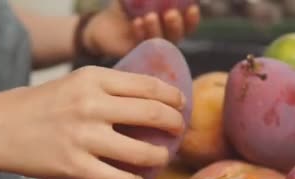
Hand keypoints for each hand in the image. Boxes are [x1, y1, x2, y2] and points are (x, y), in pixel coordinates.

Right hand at [0, 66, 185, 178]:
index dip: (173, 97)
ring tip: (159, 158)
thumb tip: (150, 102)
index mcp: (93, 78)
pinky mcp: (74, 166)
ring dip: (159, 157)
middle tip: (178, 132)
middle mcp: (91, 104)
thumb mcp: (74, 84)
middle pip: (154, 113)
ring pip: (143, 151)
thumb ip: (108, 89)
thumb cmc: (37, 106)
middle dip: (175, 125)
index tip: (181, 105)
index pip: (149, 85)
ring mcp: (83, 136)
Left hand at [81, 1, 200, 57]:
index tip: (192, 8)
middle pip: (176, 37)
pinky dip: (140, 34)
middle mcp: (163, 39)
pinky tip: (137, 22)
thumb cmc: (125, 9)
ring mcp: (149, 49)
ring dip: (156, 29)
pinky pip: (140, 46)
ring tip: (150, 16)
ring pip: (158, 43)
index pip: (187, 26)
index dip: (192, 20)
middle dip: (176, 25)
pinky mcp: (134, 55)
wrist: (102, 25)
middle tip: (171, 13)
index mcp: (169, 25)